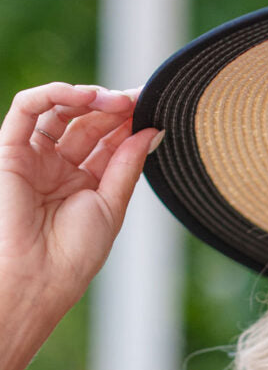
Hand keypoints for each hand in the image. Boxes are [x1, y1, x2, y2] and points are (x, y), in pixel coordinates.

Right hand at [0, 82, 160, 314]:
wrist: (40, 275)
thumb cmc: (75, 252)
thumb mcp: (112, 205)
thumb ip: (128, 165)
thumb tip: (153, 131)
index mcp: (86, 183)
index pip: (108, 141)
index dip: (129, 121)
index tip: (153, 106)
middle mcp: (60, 167)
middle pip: (88, 123)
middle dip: (114, 107)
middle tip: (137, 98)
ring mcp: (36, 158)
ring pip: (60, 111)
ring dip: (89, 98)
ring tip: (117, 100)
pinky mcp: (10, 151)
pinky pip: (26, 109)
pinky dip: (53, 94)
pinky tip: (84, 95)